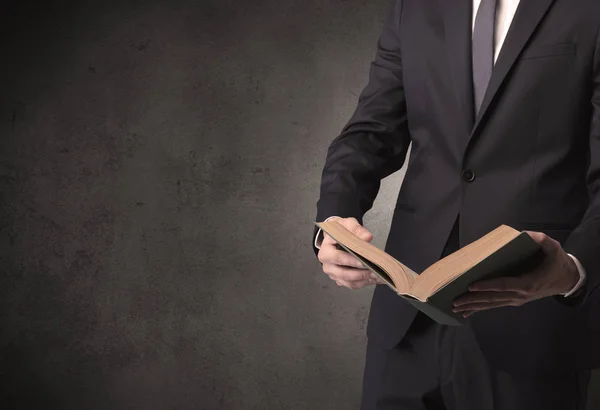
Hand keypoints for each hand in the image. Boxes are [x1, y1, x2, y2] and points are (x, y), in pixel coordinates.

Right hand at [318, 217, 383, 288]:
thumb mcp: (347, 224)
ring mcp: (334, 274)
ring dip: (363, 280)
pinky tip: (374, 279)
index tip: (364, 262)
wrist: (336, 237)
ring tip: (377, 276)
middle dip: (360, 273)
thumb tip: (367, 238)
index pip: (338, 258)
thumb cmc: (340, 231)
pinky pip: (352, 285)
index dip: (351, 261)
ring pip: (349, 282)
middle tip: (374, 271)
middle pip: (343, 273)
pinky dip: (364, 283)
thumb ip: (357, 230)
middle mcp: (327, 265)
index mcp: (325, 251)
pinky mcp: (340, 279)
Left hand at [453, 231, 579, 317]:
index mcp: (528, 282)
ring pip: (492, 304)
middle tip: (455, 301)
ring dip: (473, 306)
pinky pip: (495, 304)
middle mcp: (520, 294)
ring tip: (455, 308)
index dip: (487, 286)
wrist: (567, 279)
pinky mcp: (514, 300)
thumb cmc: (556, 261)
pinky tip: (467, 313)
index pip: (504, 285)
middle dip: (473, 300)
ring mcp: (516, 299)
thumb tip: (524, 234)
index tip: (471, 286)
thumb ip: (540, 240)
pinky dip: (480, 309)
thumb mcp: (552, 247)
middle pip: (493, 298)